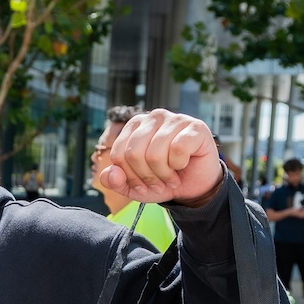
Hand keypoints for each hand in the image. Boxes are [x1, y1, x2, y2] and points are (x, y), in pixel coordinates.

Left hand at [95, 109, 224, 205]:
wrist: (195, 186)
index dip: (129, 177)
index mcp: (135, 126)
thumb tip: (108, 173)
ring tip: (171, 177)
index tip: (142, 185)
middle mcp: (153, 117)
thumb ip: (115, 181)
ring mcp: (175, 119)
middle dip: (146, 177)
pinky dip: (179, 164)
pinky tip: (184, 164)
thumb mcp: (134, 186)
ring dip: (163, 174)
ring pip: (155, 153)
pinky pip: (178, 148)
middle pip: (134, 153)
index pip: (118, 154)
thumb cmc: (163, 180)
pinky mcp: (195, 126)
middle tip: (158, 183)